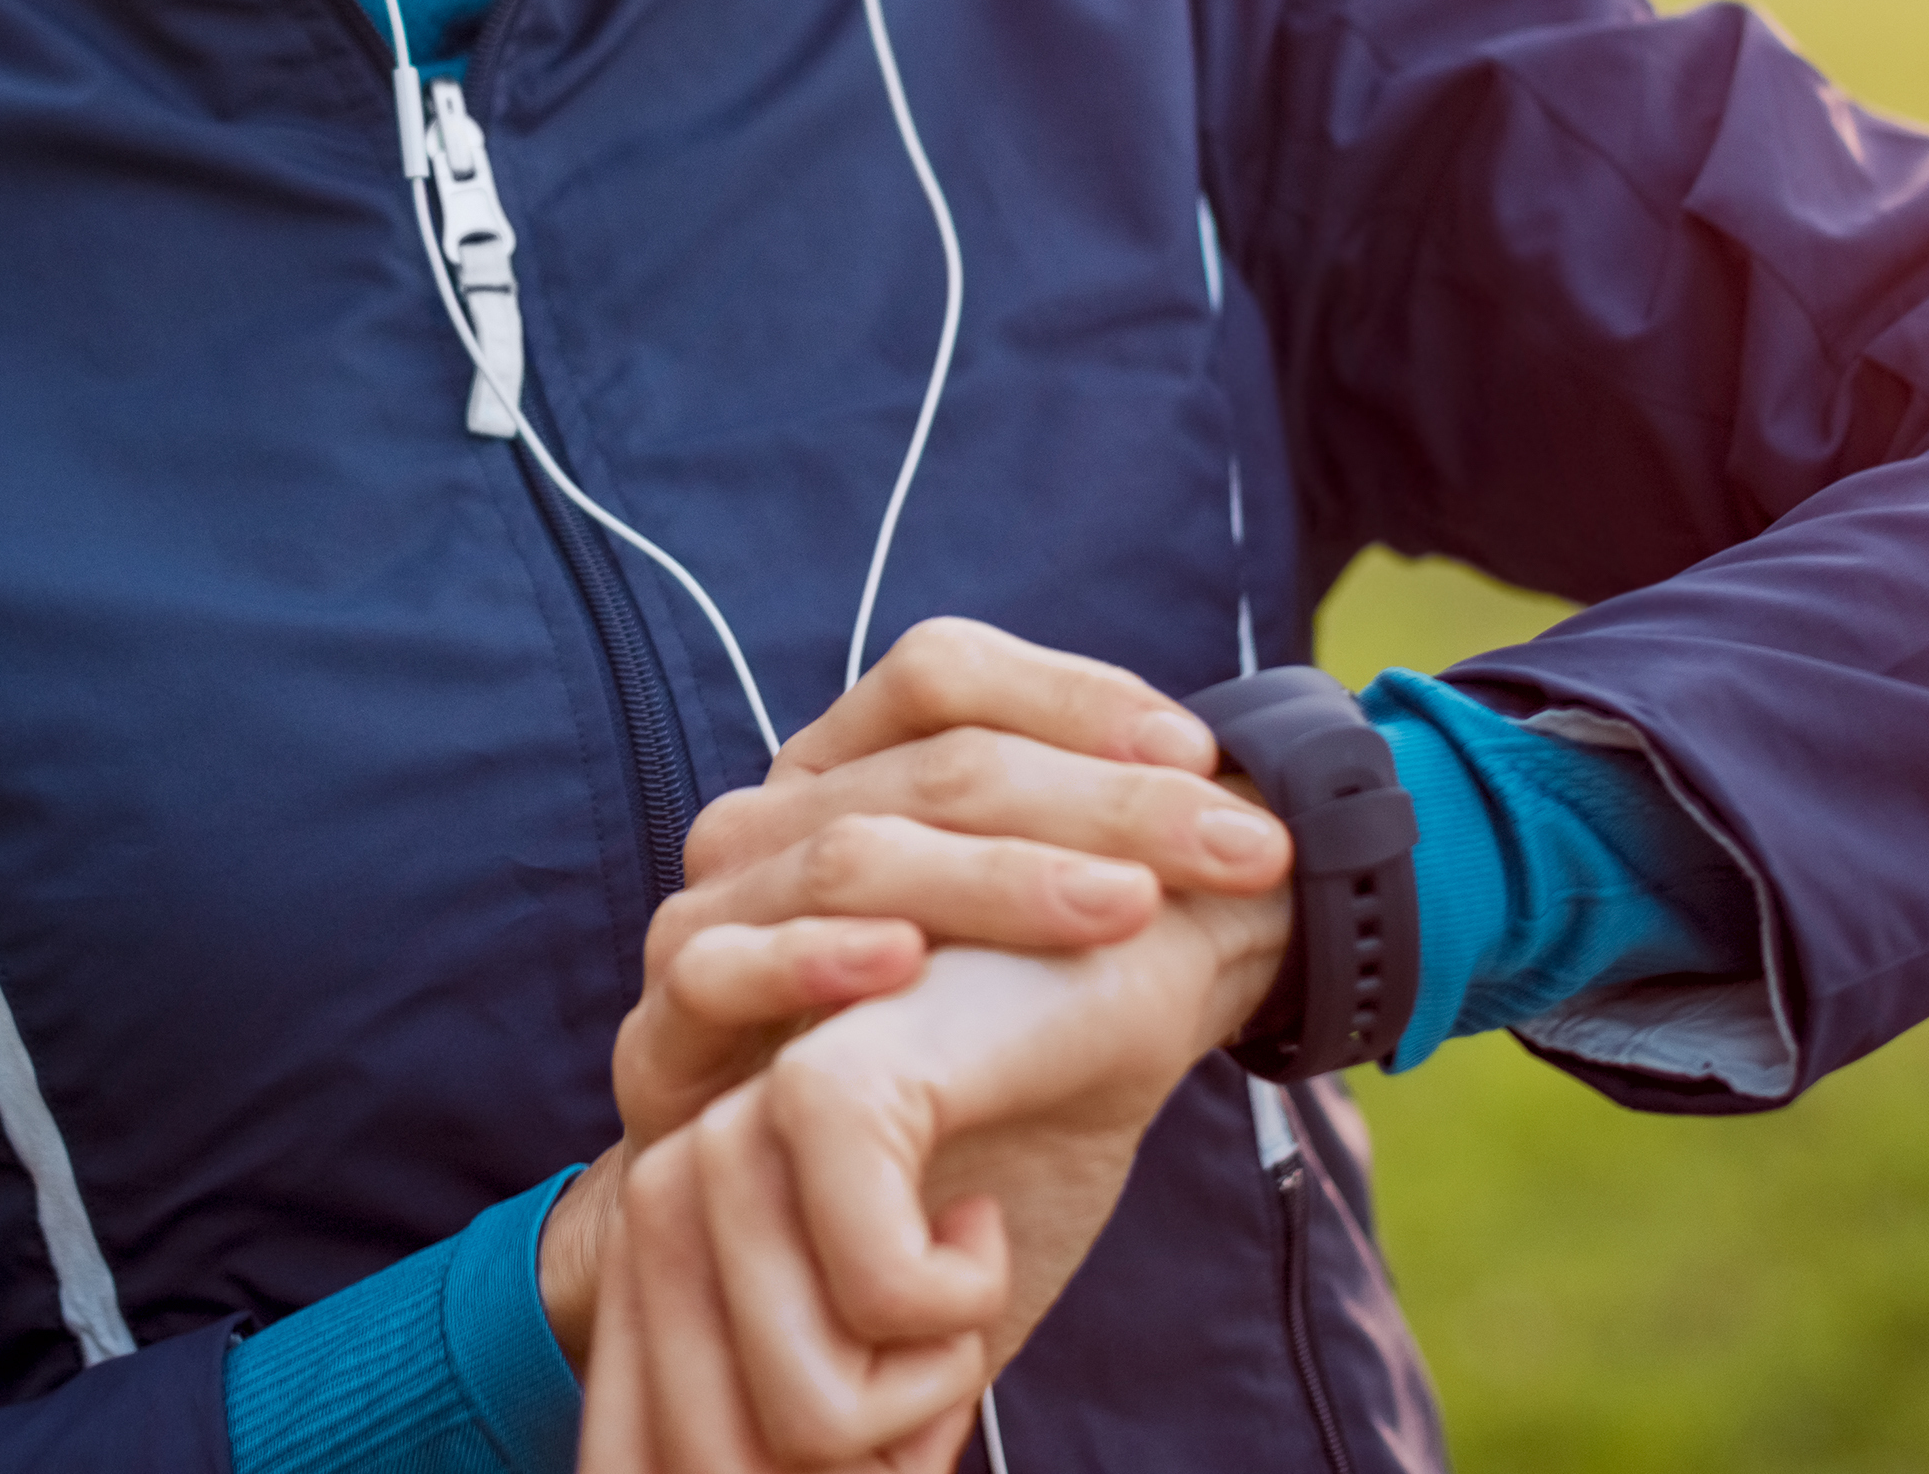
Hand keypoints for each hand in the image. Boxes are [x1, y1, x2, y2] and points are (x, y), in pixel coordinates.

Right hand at [543, 621, 1288, 1357]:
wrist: (805, 1255)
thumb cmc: (937, 1086)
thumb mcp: (1030, 968)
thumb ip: (1107, 876)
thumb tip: (1268, 819)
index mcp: (843, 775)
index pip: (941, 673)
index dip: (1073, 695)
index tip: (1201, 755)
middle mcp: (768, 826)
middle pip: (931, 767)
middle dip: (1103, 801)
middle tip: (1235, 848)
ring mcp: (706, 923)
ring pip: (849, 853)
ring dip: (999, 875)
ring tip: (1123, 905)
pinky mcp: (660, 1037)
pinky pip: (721, 970)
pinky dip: (812, 957)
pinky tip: (905, 962)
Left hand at [577, 1106, 991, 1473]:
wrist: (1118, 982)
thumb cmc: (1012, 1155)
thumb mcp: (904, 1335)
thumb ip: (822, 1414)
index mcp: (661, 1242)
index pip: (634, 1463)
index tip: (904, 1442)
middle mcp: (661, 1180)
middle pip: (711, 1466)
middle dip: (866, 1463)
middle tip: (950, 1357)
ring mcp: (728, 1128)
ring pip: (798, 1411)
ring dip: (927, 1388)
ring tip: (967, 1260)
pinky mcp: (819, 1085)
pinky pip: (875, 1299)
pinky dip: (960, 1302)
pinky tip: (985, 1216)